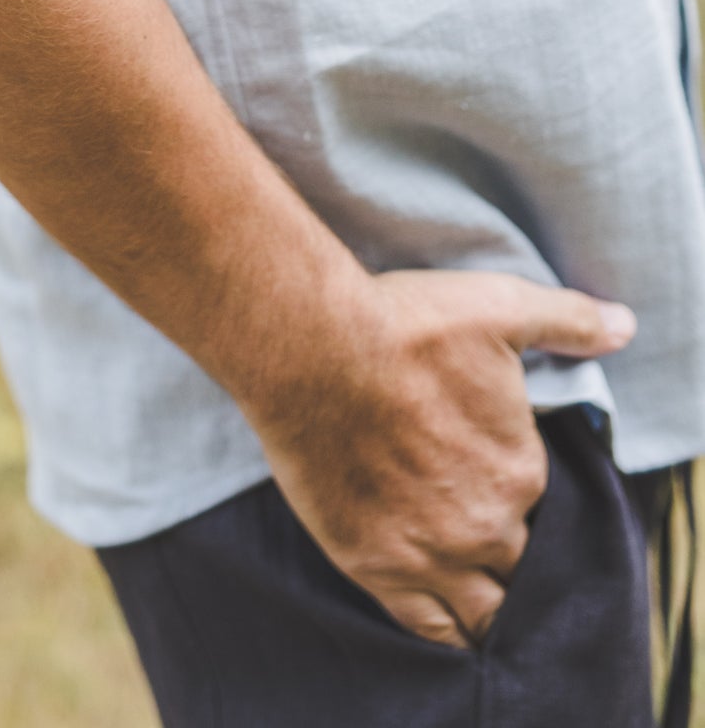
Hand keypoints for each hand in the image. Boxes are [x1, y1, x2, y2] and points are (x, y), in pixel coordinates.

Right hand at [252, 270, 636, 648]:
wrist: (312, 349)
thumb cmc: (404, 325)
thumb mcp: (499, 305)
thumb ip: (567, 320)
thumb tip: (623, 328)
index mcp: (521, 470)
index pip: (538, 503)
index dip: (518, 489)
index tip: (492, 470)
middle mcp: (486, 525)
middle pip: (516, 560)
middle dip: (507, 547)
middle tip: (478, 522)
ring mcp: (431, 554)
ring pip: (485, 608)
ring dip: (489, 600)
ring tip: (473, 581)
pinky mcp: (377, 568)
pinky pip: (430, 628)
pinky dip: (448, 631)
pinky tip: (448, 622)